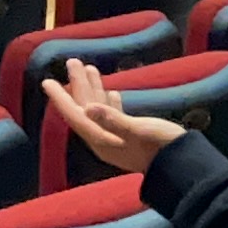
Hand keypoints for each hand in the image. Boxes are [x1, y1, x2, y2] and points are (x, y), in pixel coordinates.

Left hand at [44, 60, 188, 174]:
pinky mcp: (131, 135)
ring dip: (93, 89)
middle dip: (77, 85)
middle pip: (85, 108)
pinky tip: (112, 91)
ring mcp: (117, 137)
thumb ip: (114, 119)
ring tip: (89, 67)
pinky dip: (109, 101)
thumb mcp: (138, 131)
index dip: (61, 98)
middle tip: (72, 62)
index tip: (47, 81)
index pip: (76, 115)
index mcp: (101, 139)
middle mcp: (104, 138)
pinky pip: (114, 114)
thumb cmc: (160, 147)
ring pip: (99, 109)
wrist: (180, 165)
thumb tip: (88, 108)